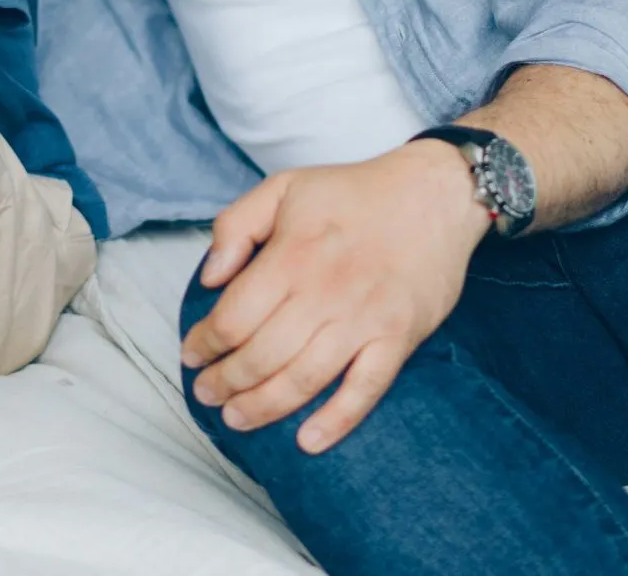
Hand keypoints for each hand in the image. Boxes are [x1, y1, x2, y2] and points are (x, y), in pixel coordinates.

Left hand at [181, 141, 491, 453]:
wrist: (434, 194)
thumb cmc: (353, 192)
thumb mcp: (284, 187)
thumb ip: (236, 225)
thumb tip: (210, 277)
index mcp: (292, 255)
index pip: (234, 316)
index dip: (205, 343)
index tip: (193, 355)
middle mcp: (324, 292)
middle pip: (261, 355)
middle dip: (226, 382)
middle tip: (209, 395)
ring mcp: (364, 319)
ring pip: (304, 379)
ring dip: (264, 407)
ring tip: (238, 418)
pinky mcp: (399, 338)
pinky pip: (366, 389)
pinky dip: (338, 420)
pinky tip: (310, 441)